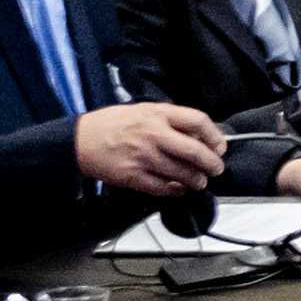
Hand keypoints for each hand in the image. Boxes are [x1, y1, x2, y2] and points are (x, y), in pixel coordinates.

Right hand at [73, 100, 228, 195]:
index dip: (214, 135)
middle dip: (211, 163)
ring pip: (181, 173)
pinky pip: (161, 187)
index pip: (198, 121)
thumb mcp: (145, 110)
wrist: (81, 140)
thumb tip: (197, 133)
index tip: (220, 145)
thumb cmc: (112, 123)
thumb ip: (170, 119)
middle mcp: (154, 135)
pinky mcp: (133, 176)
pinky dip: (174, 190)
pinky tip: (179, 189)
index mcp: (158, 115)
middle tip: (216, 168)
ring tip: (200, 181)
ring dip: (196, 180)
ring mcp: (144, 157)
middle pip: (194, 151)